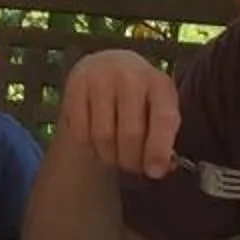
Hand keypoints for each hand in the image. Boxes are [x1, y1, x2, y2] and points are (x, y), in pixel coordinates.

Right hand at [59, 50, 180, 176]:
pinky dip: (88, 148)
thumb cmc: (140, 99)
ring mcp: (100, 78)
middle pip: (130, 134)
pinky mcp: (76, 85)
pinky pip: (80, 133)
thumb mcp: (159, 111)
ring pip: (103, 137)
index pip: (163, 118)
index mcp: (159, 83)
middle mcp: (130, 76)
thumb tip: (159, 169)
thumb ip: (164, 141)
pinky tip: (95, 142)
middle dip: (131, 160)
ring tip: (114, 153)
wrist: (107, 67)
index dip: (159, 149)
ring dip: (109, 157)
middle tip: (132, 165)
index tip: (155, 172)